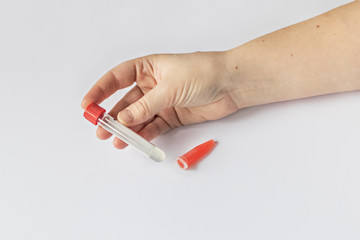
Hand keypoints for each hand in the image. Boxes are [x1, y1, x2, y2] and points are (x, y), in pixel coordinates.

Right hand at [81, 51, 238, 148]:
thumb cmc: (203, 73)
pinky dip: (144, 134)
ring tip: (116, 140)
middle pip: (126, 101)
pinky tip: (135, 141)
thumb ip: (145, 105)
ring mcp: (162, 101)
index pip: (117, 78)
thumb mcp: (169, 87)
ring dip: (127, 129)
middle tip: (100, 129)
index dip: (100, 91)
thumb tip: (124, 118)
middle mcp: (153, 85)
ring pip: (138, 117)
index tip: (88, 105)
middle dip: (112, 116)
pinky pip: (153, 126)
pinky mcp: (172, 116)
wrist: (231, 85)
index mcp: (148, 68)